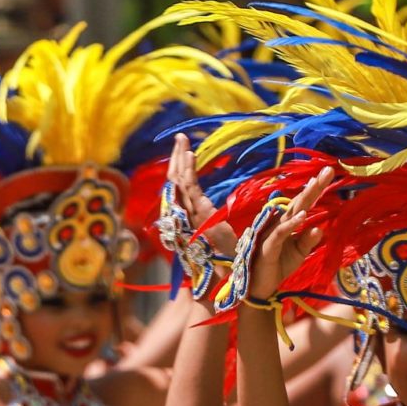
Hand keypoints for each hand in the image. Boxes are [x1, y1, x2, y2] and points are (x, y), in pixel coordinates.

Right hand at [167, 133, 236, 258]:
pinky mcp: (200, 213)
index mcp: (188, 214)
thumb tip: (206, 202)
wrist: (231, 268)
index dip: (178, 167)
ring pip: (179, 181)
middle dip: (176, 157)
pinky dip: (189, 170)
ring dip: (181, 159)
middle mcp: (185, 212)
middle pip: (175, 180)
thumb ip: (209, 215)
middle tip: (180, 137)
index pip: (179, 185)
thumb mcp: (217, 229)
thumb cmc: (227, 252)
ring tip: (183, 141)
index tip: (182, 150)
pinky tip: (191, 155)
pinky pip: (191, 189)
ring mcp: (191, 213)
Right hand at [243, 167, 332, 309]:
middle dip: (312, 187)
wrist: (260, 288)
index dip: (315, 189)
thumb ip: (308, 241)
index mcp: (286, 225)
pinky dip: (290, 224)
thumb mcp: (299, 254)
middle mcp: (277, 225)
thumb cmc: (277, 267)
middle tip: (327, 171)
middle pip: (297, 203)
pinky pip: (279, 233)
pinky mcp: (266, 247)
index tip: (329, 172)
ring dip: (303, 200)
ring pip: (288, 214)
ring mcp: (270, 234)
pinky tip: (303, 216)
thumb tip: (320, 228)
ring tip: (316, 185)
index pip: (303, 204)